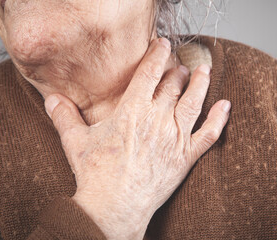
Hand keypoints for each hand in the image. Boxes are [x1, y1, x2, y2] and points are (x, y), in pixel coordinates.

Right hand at [44, 38, 230, 239]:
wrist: (114, 207)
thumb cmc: (95, 174)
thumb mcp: (75, 141)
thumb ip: (64, 116)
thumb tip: (50, 98)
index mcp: (132, 110)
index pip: (150, 72)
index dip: (158, 54)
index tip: (163, 44)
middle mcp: (158, 119)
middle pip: (173, 85)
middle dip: (177, 71)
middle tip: (179, 66)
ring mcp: (175, 138)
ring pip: (194, 102)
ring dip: (201, 84)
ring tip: (204, 71)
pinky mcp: (186, 157)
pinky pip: (209, 134)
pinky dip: (220, 119)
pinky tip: (226, 106)